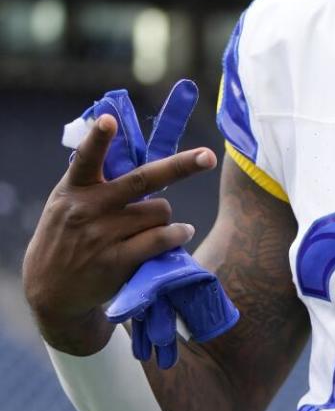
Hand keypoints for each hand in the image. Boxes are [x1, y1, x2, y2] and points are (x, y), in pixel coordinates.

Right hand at [22, 113, 216, 353]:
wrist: (51, 291)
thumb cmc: (66, 238)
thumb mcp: (65, 205)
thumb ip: (92, 182)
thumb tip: (129, 152)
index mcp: (74, 189)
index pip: (86, 159)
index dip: (98, 138)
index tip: (109, 119)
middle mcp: (88, 209)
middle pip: (143, 180)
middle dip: (179, 166)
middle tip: (207, 157)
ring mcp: (103, 236)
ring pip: (159, 211)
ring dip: (166, 215)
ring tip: (156, 223)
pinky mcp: (117, 261)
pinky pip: (160, 240)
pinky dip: (176, 235)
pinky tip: (181, 233)